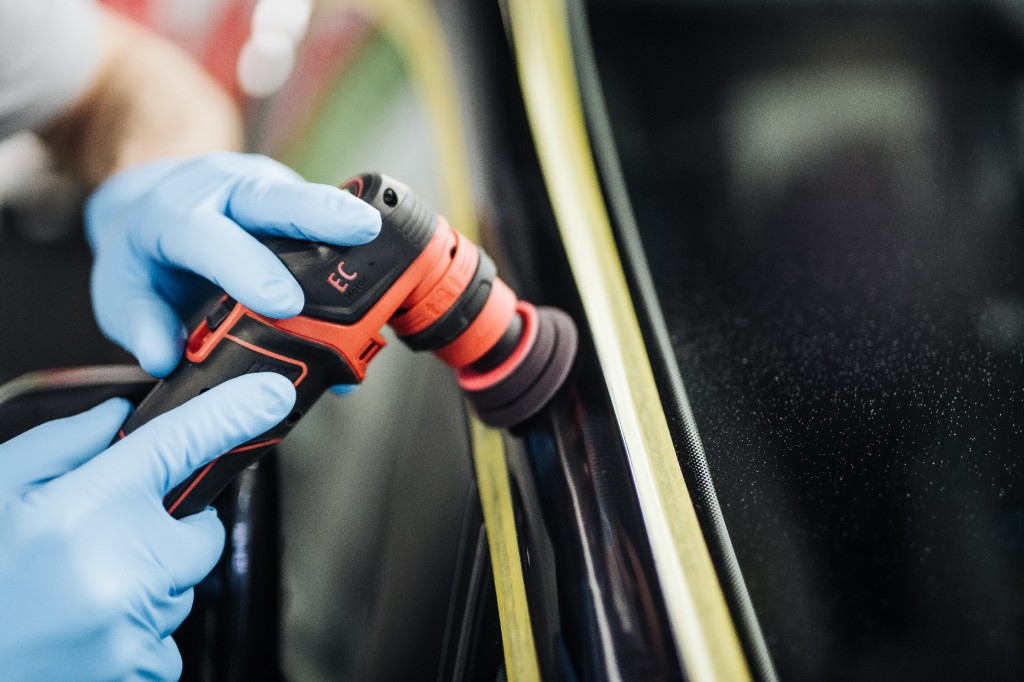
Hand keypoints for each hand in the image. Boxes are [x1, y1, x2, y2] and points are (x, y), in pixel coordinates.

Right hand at [0, 372, 294, 680]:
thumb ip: (61, 446)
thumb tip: (120, 416)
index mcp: (87, 509)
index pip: (182, 444)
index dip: (233, 413)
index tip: (270, 395)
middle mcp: (123, 567)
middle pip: (200, 532)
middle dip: (168, 529)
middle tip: (103, 539)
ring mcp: (133, 627)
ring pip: (182, 587)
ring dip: (150, 583)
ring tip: (76, 592)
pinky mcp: (135, 671)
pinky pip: (167, 641)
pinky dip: (139, 632)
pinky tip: (84, 628)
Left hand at [85, 152, 380, 376]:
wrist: (153, 199)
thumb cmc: (144, 252)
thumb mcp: (120, 291)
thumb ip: (140, 324)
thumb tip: (167, 358)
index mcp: (174, 215)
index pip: (210, 236)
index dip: (248, 268)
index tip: (284, 302)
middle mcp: (223, 192)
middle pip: (273, 197)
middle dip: (321, 213)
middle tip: (363, 230)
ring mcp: (263, 190)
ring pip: (307, 201)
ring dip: (348, 222)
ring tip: (391, 244)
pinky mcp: (292, 197)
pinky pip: (322, 217)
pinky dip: (351, 241)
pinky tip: (381, 263)